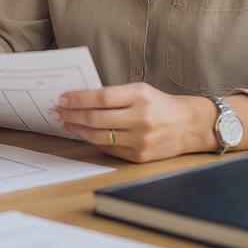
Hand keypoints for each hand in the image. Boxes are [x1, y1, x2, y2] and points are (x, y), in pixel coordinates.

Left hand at [53, 83, 215, 162]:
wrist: (189, 125)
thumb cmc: (159, 104)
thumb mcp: (140, 90)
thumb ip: (113, 95)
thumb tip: (79, 100)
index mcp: (141, 96)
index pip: (101, 97)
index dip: (78, 99)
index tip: (62, 98)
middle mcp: (141, 118)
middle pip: (96, 118)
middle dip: (72, 114)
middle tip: (58, 111)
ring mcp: (141, 140)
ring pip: (99, 136)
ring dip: (78, 129)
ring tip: (67, 122)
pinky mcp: (140, 156)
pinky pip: (109, 149)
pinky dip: (93, 141)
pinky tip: (84, 133)